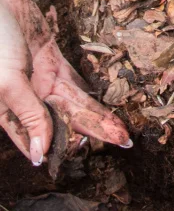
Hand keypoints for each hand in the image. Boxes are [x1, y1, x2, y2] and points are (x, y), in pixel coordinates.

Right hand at [0, 0, 130, 164]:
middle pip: (66, 119)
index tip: (88, 155)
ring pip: (74, 100)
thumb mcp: (6, 82)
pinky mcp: (50, 54)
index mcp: (11, 109)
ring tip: (122, 129)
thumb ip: (27, 114)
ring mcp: (41, 75)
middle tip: (124, 143)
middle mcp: (29, 96)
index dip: (65, 148)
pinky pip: (74, 76)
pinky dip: (90, 88)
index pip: (42, 137)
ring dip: (98, 114)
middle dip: (94, 131)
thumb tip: (40, 154)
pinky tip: (107, 101)